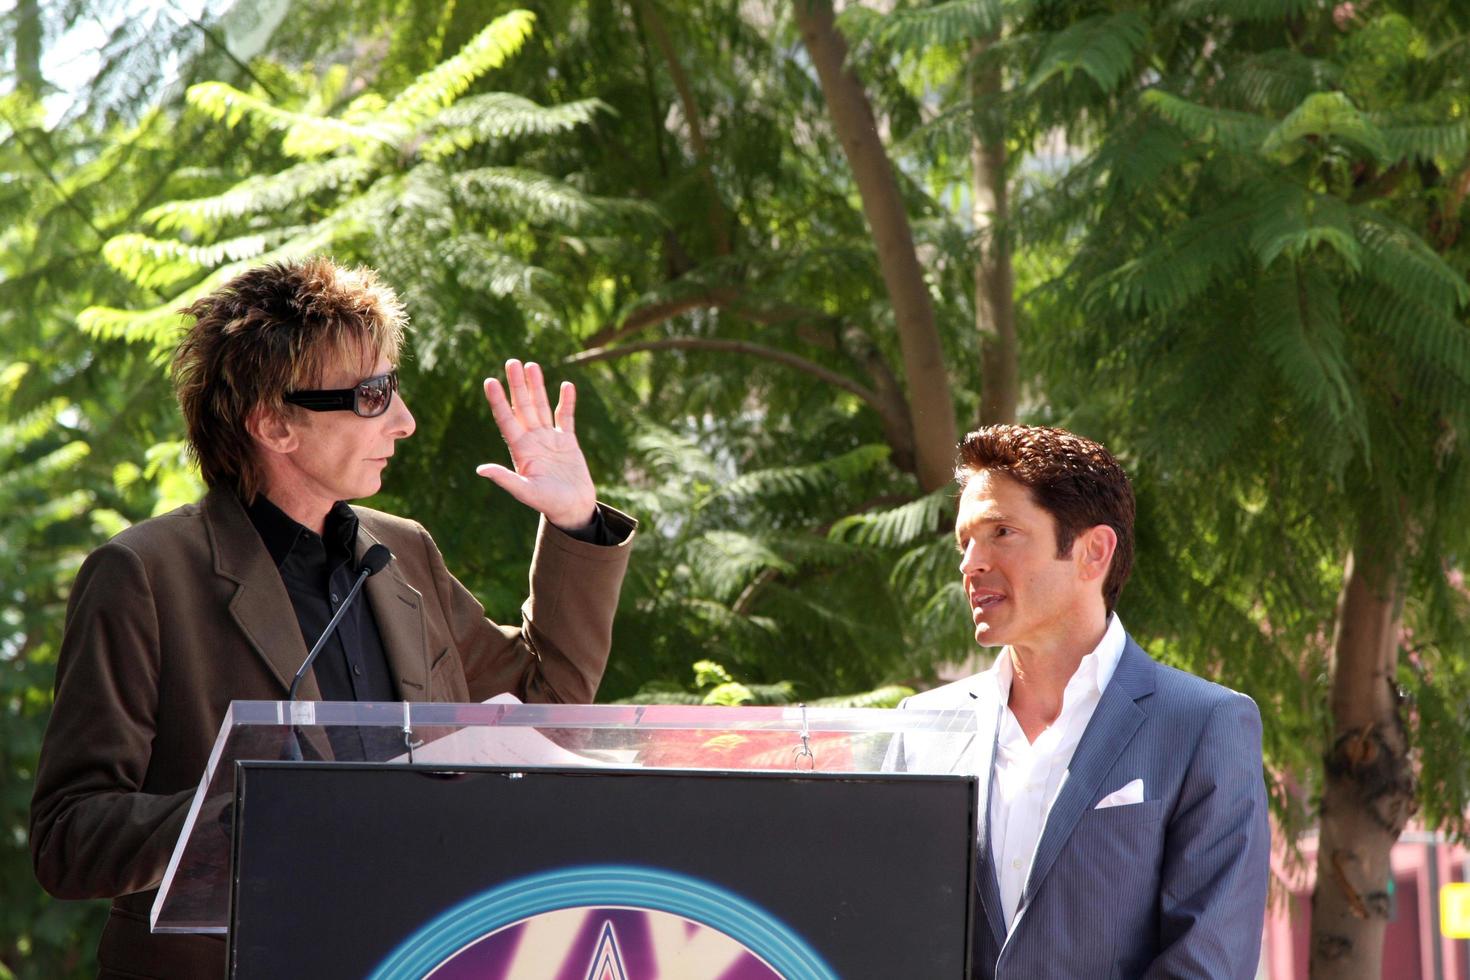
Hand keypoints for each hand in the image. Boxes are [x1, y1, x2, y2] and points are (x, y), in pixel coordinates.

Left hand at [476, 359, 596, 528]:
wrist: (573, 509)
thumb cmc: (548, 503)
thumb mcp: (525, 492)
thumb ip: (505, 479)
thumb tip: (481, 470)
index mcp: (520, 450)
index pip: (506, 419)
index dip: (498, 401)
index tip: (490, 381)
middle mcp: (532, 440)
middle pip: (523, 407)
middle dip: (517, 385)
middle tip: (512, 362)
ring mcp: (550, 439)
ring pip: (542, 406)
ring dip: (537, 386)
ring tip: (531, 365)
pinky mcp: (568, 441)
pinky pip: (566, 417)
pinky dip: (567, 401)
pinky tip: (566, 385)